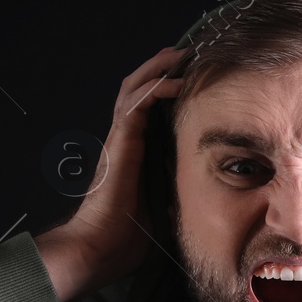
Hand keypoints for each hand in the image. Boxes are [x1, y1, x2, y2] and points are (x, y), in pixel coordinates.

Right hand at [37, 46, 185, 301]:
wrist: (100, 247)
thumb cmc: (126, 237)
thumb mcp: (162, 211)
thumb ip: (175, 195)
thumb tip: (202, 197)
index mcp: (132, 155)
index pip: (146, 112)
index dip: (162, 92)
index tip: (187, 79)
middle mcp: (124, 141)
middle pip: (137, 92)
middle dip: (158, 70)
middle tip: (183, 55)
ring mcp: (120, 139)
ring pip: (134, 90)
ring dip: (156, 69)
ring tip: (178, 55)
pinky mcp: (121, 142)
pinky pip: (137, 104)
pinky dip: (156, 88)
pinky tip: (176, 81)